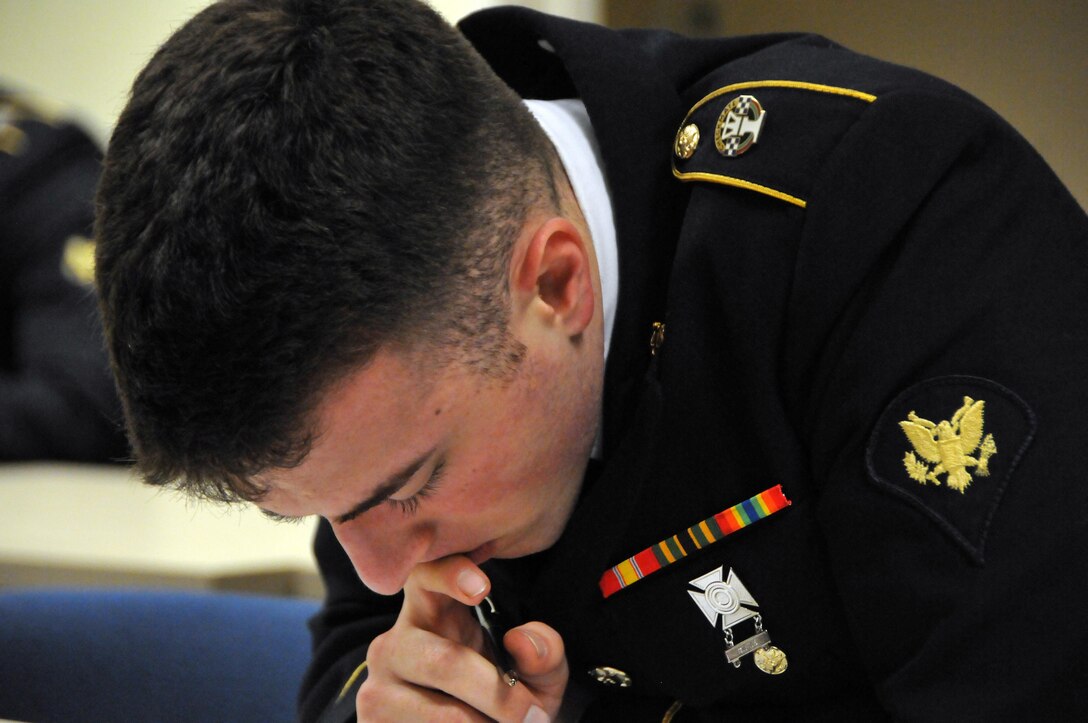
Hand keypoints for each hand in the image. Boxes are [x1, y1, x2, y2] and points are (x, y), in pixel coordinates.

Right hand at [358, 555, 567, 721]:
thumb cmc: (507, 696)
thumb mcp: (538, 674)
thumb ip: (544, 652)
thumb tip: (521, 642)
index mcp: (431, 609)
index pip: (427, 576)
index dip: (450, 575)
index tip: (483, 588)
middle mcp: (394, 642)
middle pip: (445, 663)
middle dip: (497, 696)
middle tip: (534, 716)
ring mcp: (377, 687)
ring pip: (440, 714)